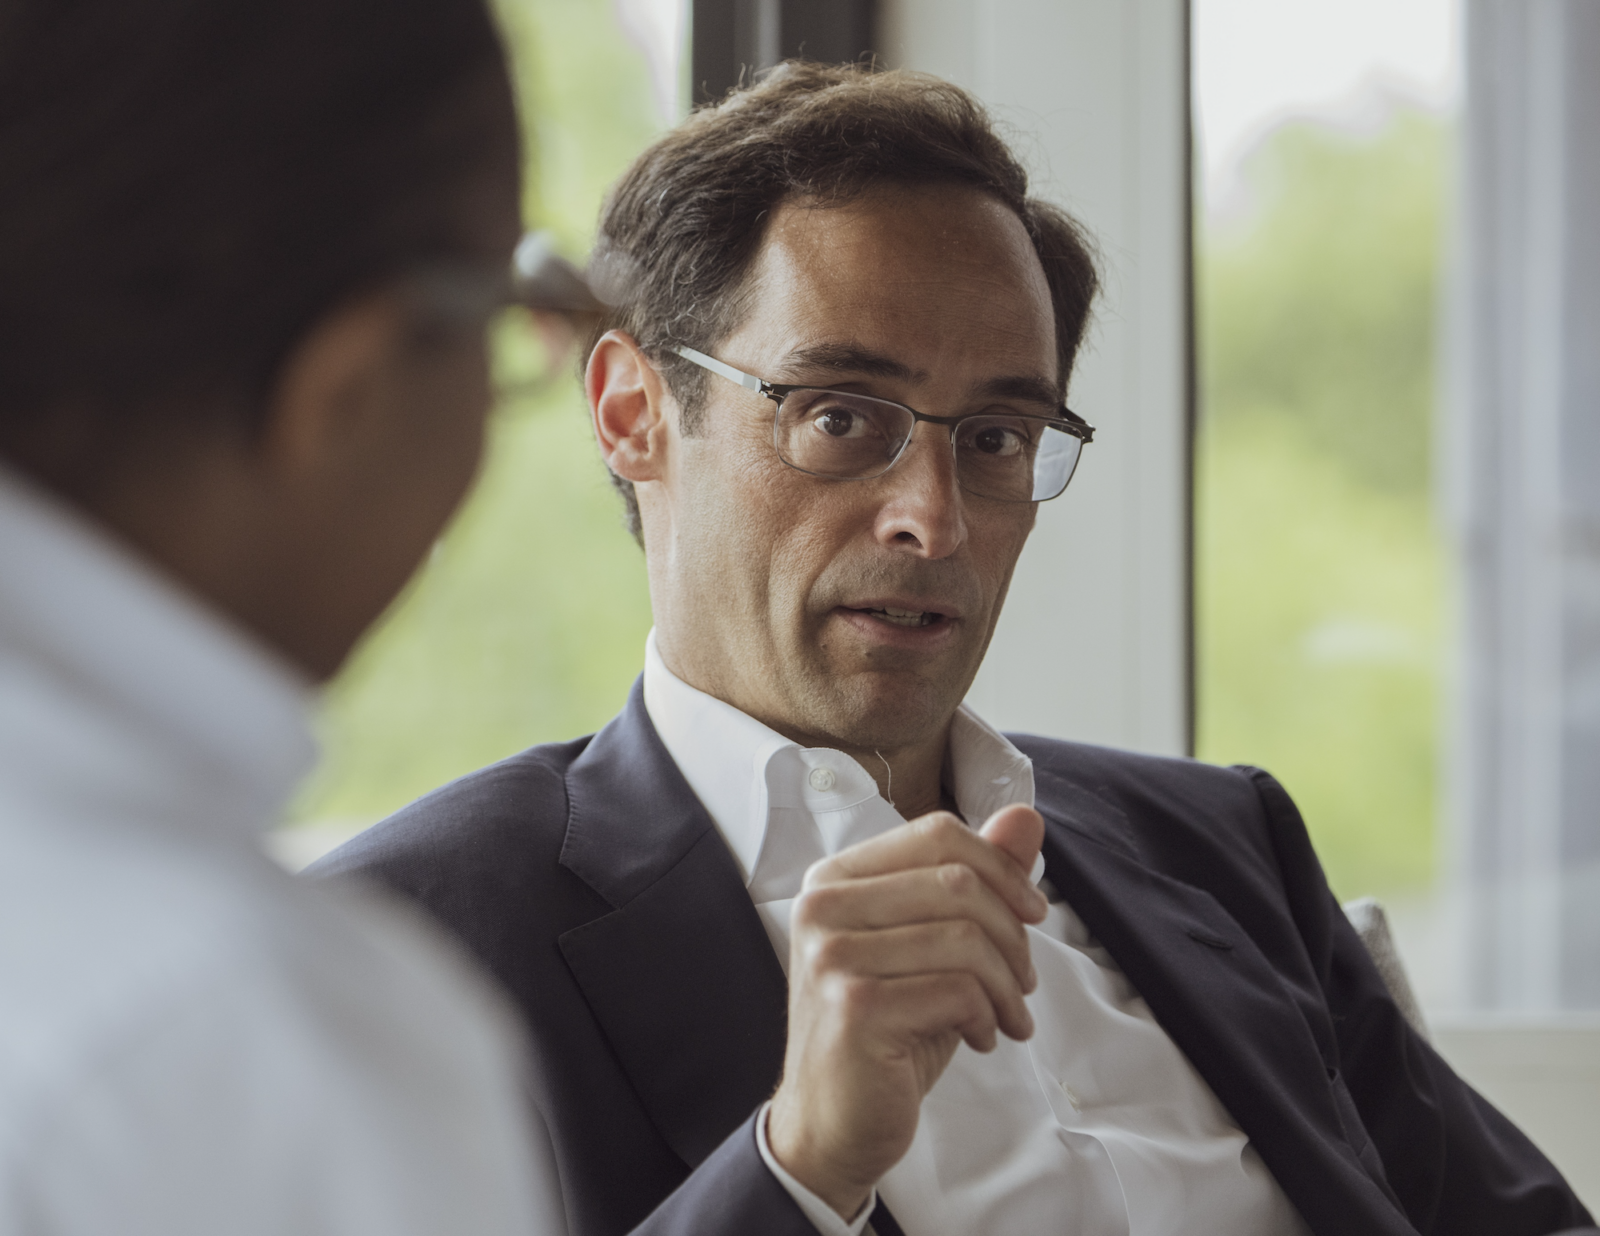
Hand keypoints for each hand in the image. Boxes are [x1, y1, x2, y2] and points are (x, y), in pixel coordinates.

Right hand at [766, 804, 1047, 1219]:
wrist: (830, 1124)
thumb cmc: (885, 1030)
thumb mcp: (932, 946)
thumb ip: (975, 878)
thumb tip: (1026, 816)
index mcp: (834, 879)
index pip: (936, 834)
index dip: (1000, 868)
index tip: (1032, 912)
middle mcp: (823, 907)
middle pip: (957, 883)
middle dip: (1012, 935)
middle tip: (1021, 983)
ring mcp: (833, 956)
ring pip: (965, 938)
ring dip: (1006, 985)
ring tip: (1006, 1016)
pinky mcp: (854, 1007)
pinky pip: (957, 989)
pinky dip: (987, 1016)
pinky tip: (979, 1037)